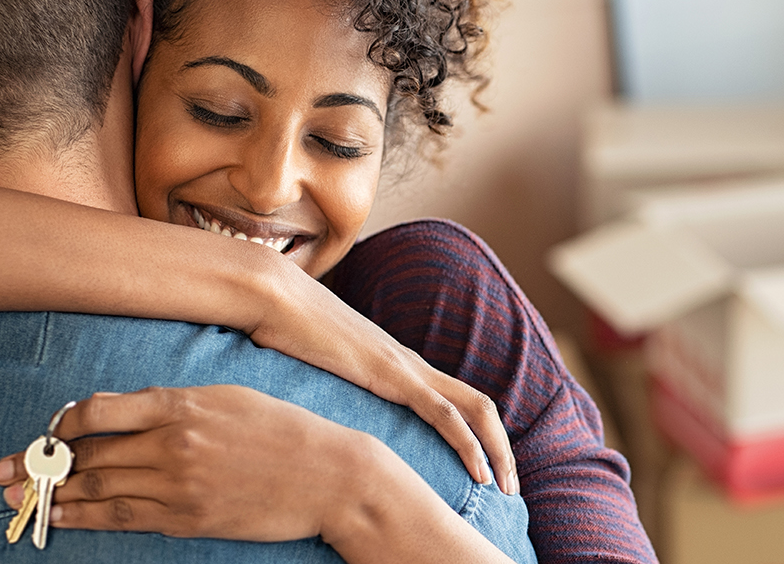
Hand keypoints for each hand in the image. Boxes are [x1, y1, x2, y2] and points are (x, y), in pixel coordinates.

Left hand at [0, 386, 370, 540]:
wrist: (329, 475)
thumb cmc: (284, 430)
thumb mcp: (229, 398)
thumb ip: (175, 403)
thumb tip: (122, 412)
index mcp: (182, 404)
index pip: (98, 411)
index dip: (62, 424)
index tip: (49, 432)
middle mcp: (173, 442)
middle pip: (88, 454)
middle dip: (39, 463)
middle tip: (2, 472)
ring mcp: (179, 484)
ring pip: (97, 488)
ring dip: (52, 494)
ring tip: (18, 499)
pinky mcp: (189, 518)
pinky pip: (123, 518)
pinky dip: (85, 517)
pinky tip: (61, 516)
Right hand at [251, 274, 517, 494]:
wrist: (274, 296)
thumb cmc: (284, 331)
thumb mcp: (315, 368)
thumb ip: (330, 385)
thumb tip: (320, 406)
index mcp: (398, 365)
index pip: (456, 400)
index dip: (478, 435)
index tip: (485, 470)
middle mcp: (412, 365)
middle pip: (479, 405)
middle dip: (501, 449)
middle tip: (510, 487)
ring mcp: (406, 368)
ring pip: (475, 410)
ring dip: (496, 451)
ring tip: (505, 488)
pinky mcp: (392, 375)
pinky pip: (444, 413)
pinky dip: (467, 444)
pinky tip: (478, 471)